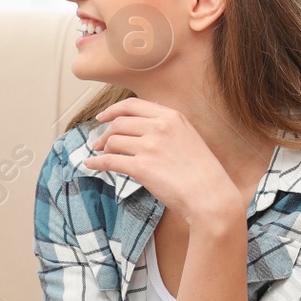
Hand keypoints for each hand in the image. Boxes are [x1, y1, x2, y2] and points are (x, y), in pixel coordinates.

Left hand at [81, 97, 240, 228]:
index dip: (113, 110)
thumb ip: (167, 127)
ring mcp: (150, 146)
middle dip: (105, 132)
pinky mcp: (141, 167)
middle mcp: (159, 127)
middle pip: (119, 122)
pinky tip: (90, 165)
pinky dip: (97, 163)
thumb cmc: (202, 172)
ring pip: (113, 140)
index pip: (133, 105)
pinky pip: (110, 161)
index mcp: (172, 117)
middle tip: (99, 143)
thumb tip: (141, 124)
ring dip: (103, 148)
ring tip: (102, 155)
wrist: (210, 196)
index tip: (102, 117)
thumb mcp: (189, 137)